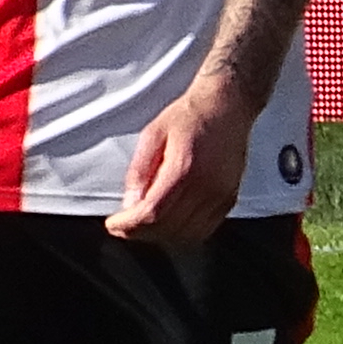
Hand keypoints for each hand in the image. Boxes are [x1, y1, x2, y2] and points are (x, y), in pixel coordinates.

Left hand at [109, 78, 250, 244]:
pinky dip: (183, 234)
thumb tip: (130, 203)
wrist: (226, 107)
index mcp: (183, 168)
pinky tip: (170, 222)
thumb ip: (139, 170)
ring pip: (186, 236)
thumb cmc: (189, 116)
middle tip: (123, 226)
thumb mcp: (152, 134)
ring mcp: (220, 196)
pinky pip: (204, 230)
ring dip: (161, 236)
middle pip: (167, 229)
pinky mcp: (229, 200)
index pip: (152, 213)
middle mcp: (206, 187)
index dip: (129, 225)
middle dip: (139, 233)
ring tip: (145, 224)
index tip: (113, 225)